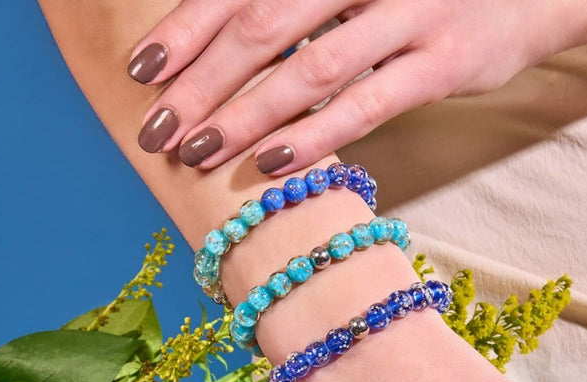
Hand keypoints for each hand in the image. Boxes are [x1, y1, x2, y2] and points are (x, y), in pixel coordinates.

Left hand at [128, 0, 580, 171]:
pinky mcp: (443, 63)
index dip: (186, 27)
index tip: (142, 72)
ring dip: (248, 115)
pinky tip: (274, 161)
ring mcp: (409, 13)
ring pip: (310, 69)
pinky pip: (368, 103)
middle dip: (202, 81)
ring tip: (200, 153)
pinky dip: (318, 133)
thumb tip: (232, 40)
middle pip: (263, 24)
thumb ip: (306, 3)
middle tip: (158, 128)